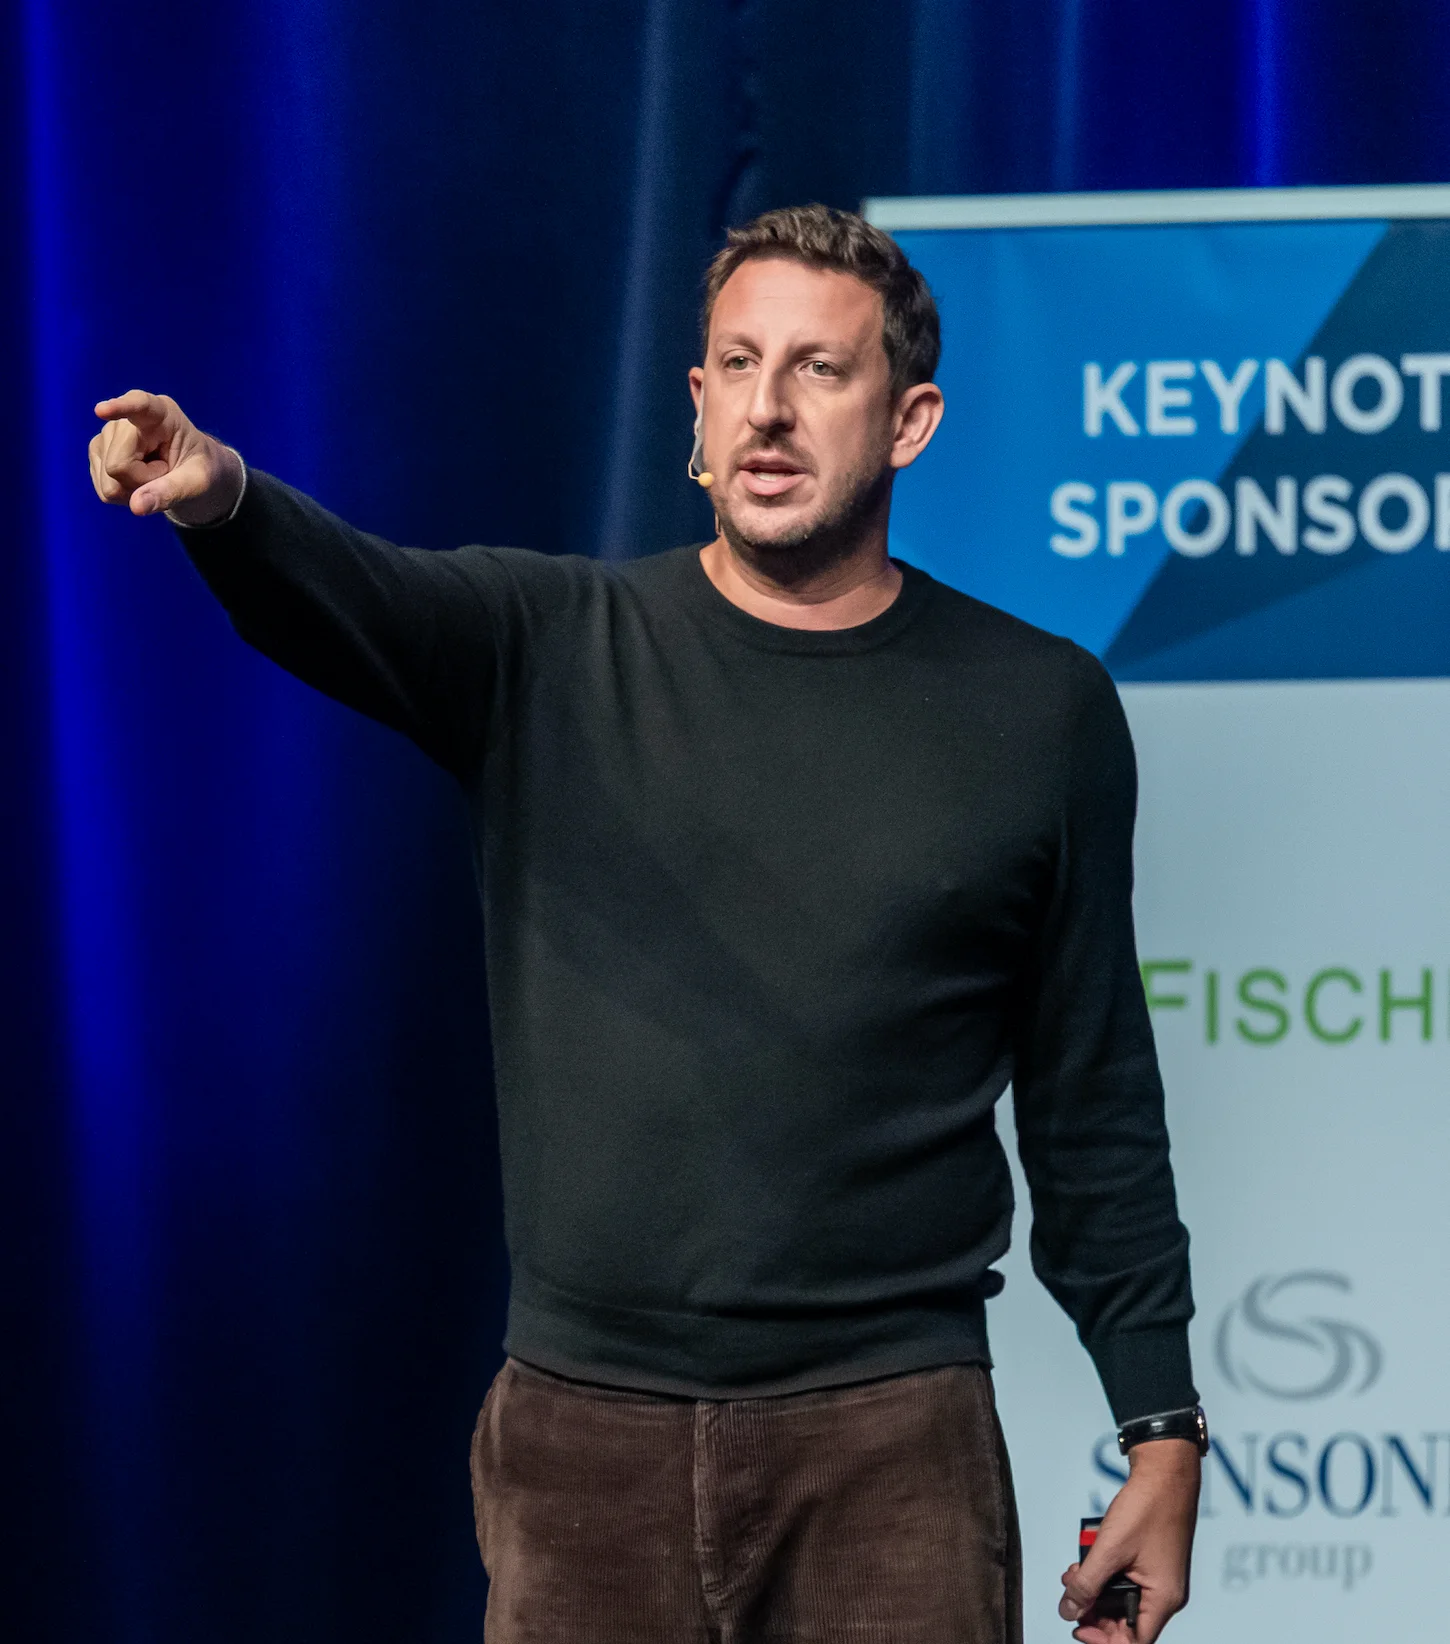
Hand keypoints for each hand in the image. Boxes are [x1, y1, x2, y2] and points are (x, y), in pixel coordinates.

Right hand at [89, 390, 243, 524]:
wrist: (191, 471)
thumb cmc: (199, 468)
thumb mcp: (198, 482)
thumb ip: (170, 491)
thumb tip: (136, 507)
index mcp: (161, 413)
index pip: (138, 405)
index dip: (119, 408)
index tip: (101, 411)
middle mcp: (126, 419)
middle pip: (117, 465)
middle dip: (142, 481)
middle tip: (165, 473)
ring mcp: (107, 435)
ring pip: (108, 480)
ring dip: (134, 490)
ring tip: (154, 475)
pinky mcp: (98, 452)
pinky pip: (104, 489)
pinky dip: (125, 495)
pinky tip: (139, 481)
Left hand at [1059, 1438, 1198, 1643]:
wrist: (1165, 1473)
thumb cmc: (1147, 1507)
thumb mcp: (1109, 1550)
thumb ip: (1087, 1584)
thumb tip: (1068, 1612)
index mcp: (1163, 1599)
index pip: (1134, 1641)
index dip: (1104, 1640)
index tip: (1078, 1628)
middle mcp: (1166, 1594)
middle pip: (1127, 1623)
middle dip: (1095, 1613)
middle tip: (1069, 1598)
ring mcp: (1160, 1578)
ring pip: (1123, 1600)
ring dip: (1096, 1592)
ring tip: (1072, 1576)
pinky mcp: (1152, 1562)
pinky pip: (1126, 1581)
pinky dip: (1104, 1576)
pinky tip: (1085, 1564)